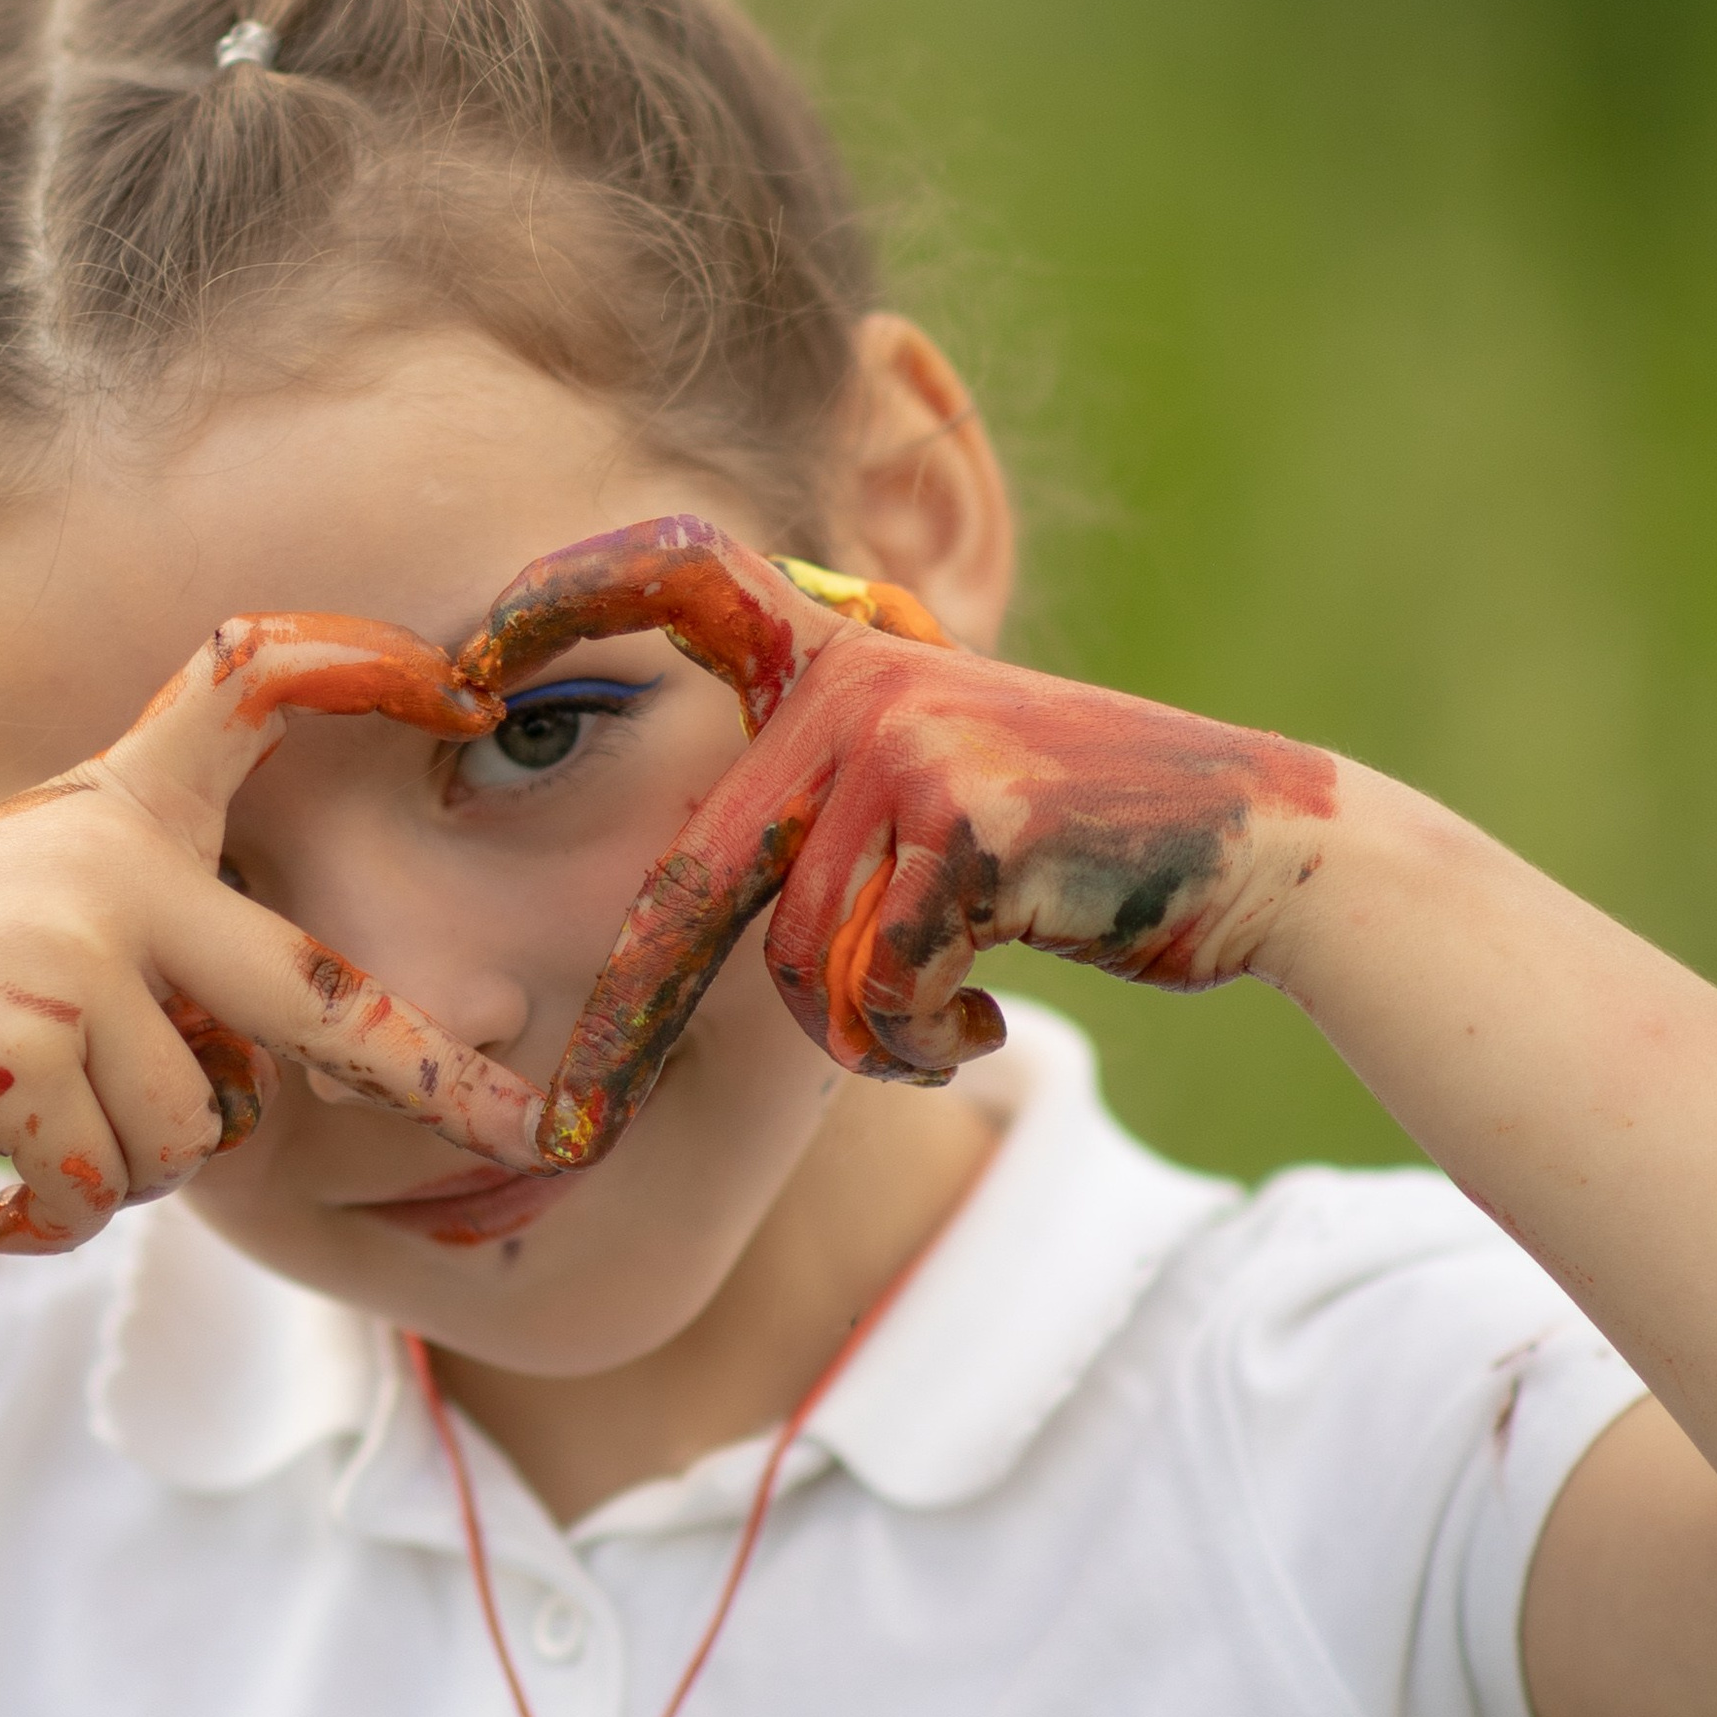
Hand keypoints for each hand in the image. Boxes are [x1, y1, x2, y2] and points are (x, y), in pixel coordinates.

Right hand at [0, 614, 541, 1250]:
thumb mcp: (27, 909)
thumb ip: (154, 938)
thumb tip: (299, 1063)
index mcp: (118, 809)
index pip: (243, 691)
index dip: (353, 669)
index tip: (461, 693)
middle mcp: (108, 863)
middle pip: (313, 994)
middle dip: (428, 1077)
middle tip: (525, 1131)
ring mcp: (66, 955)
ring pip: (200, 1133)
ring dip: (136, 1175)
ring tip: (39, 1141)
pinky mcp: (18, 1053)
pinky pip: (114, 1185)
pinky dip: (65, 1217)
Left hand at [455, 517, 1336, 1167]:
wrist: (1257, 846)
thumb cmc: (1075, 847)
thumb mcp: (923, 801)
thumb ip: (809, 827)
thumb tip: (657, 951)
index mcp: (832, 658)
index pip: (675, 577)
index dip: (562, 598)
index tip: (459, 665)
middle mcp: (850, 683)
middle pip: (690, 888)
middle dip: (626, 1037)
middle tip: (563, 1140)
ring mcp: (901, 742)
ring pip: (794, 964)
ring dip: (861, 1037)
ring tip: (942, 1022)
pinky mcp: (960, 818)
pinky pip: (874, 988)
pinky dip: (916, 1040)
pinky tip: (986, 1024)